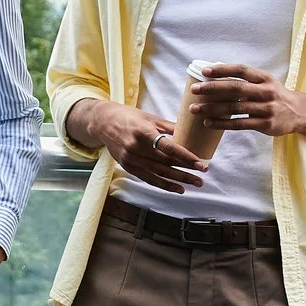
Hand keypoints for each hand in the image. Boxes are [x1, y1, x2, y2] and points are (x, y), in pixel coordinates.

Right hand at [66, 98, 204, 192]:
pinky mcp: (128, 167)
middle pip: (166, 163)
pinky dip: (164, 185)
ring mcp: (131, 159)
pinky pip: (149, 179)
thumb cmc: (129, 117)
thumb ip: (169, 127)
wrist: (103, 123)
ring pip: (159, 174)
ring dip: (178, 181)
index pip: (169, 148)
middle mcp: (136, 148)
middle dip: (186, 171)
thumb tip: (191, 133)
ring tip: (194, 184)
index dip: (186, 157)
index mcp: (144, 132)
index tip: (200, 164)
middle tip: (202, 176)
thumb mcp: (150, 118)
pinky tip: (177, 188)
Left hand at [186, 66, 305, 153]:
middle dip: (212, 89)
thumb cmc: (276, 96)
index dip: (222, 70)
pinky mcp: (265, 124)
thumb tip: (216, 74)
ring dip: (212, 109)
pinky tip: (208, 123)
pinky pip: (239, 124)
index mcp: (264, 78)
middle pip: (235, 89)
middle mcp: (266, 91)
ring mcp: (266, 108)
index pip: (241, 71)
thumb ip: (246, 80)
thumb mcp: (266, 82)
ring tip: (195, 110)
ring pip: (235, 108)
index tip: (205, 71)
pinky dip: (222, 123)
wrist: (300, 113)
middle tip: (194, 91)